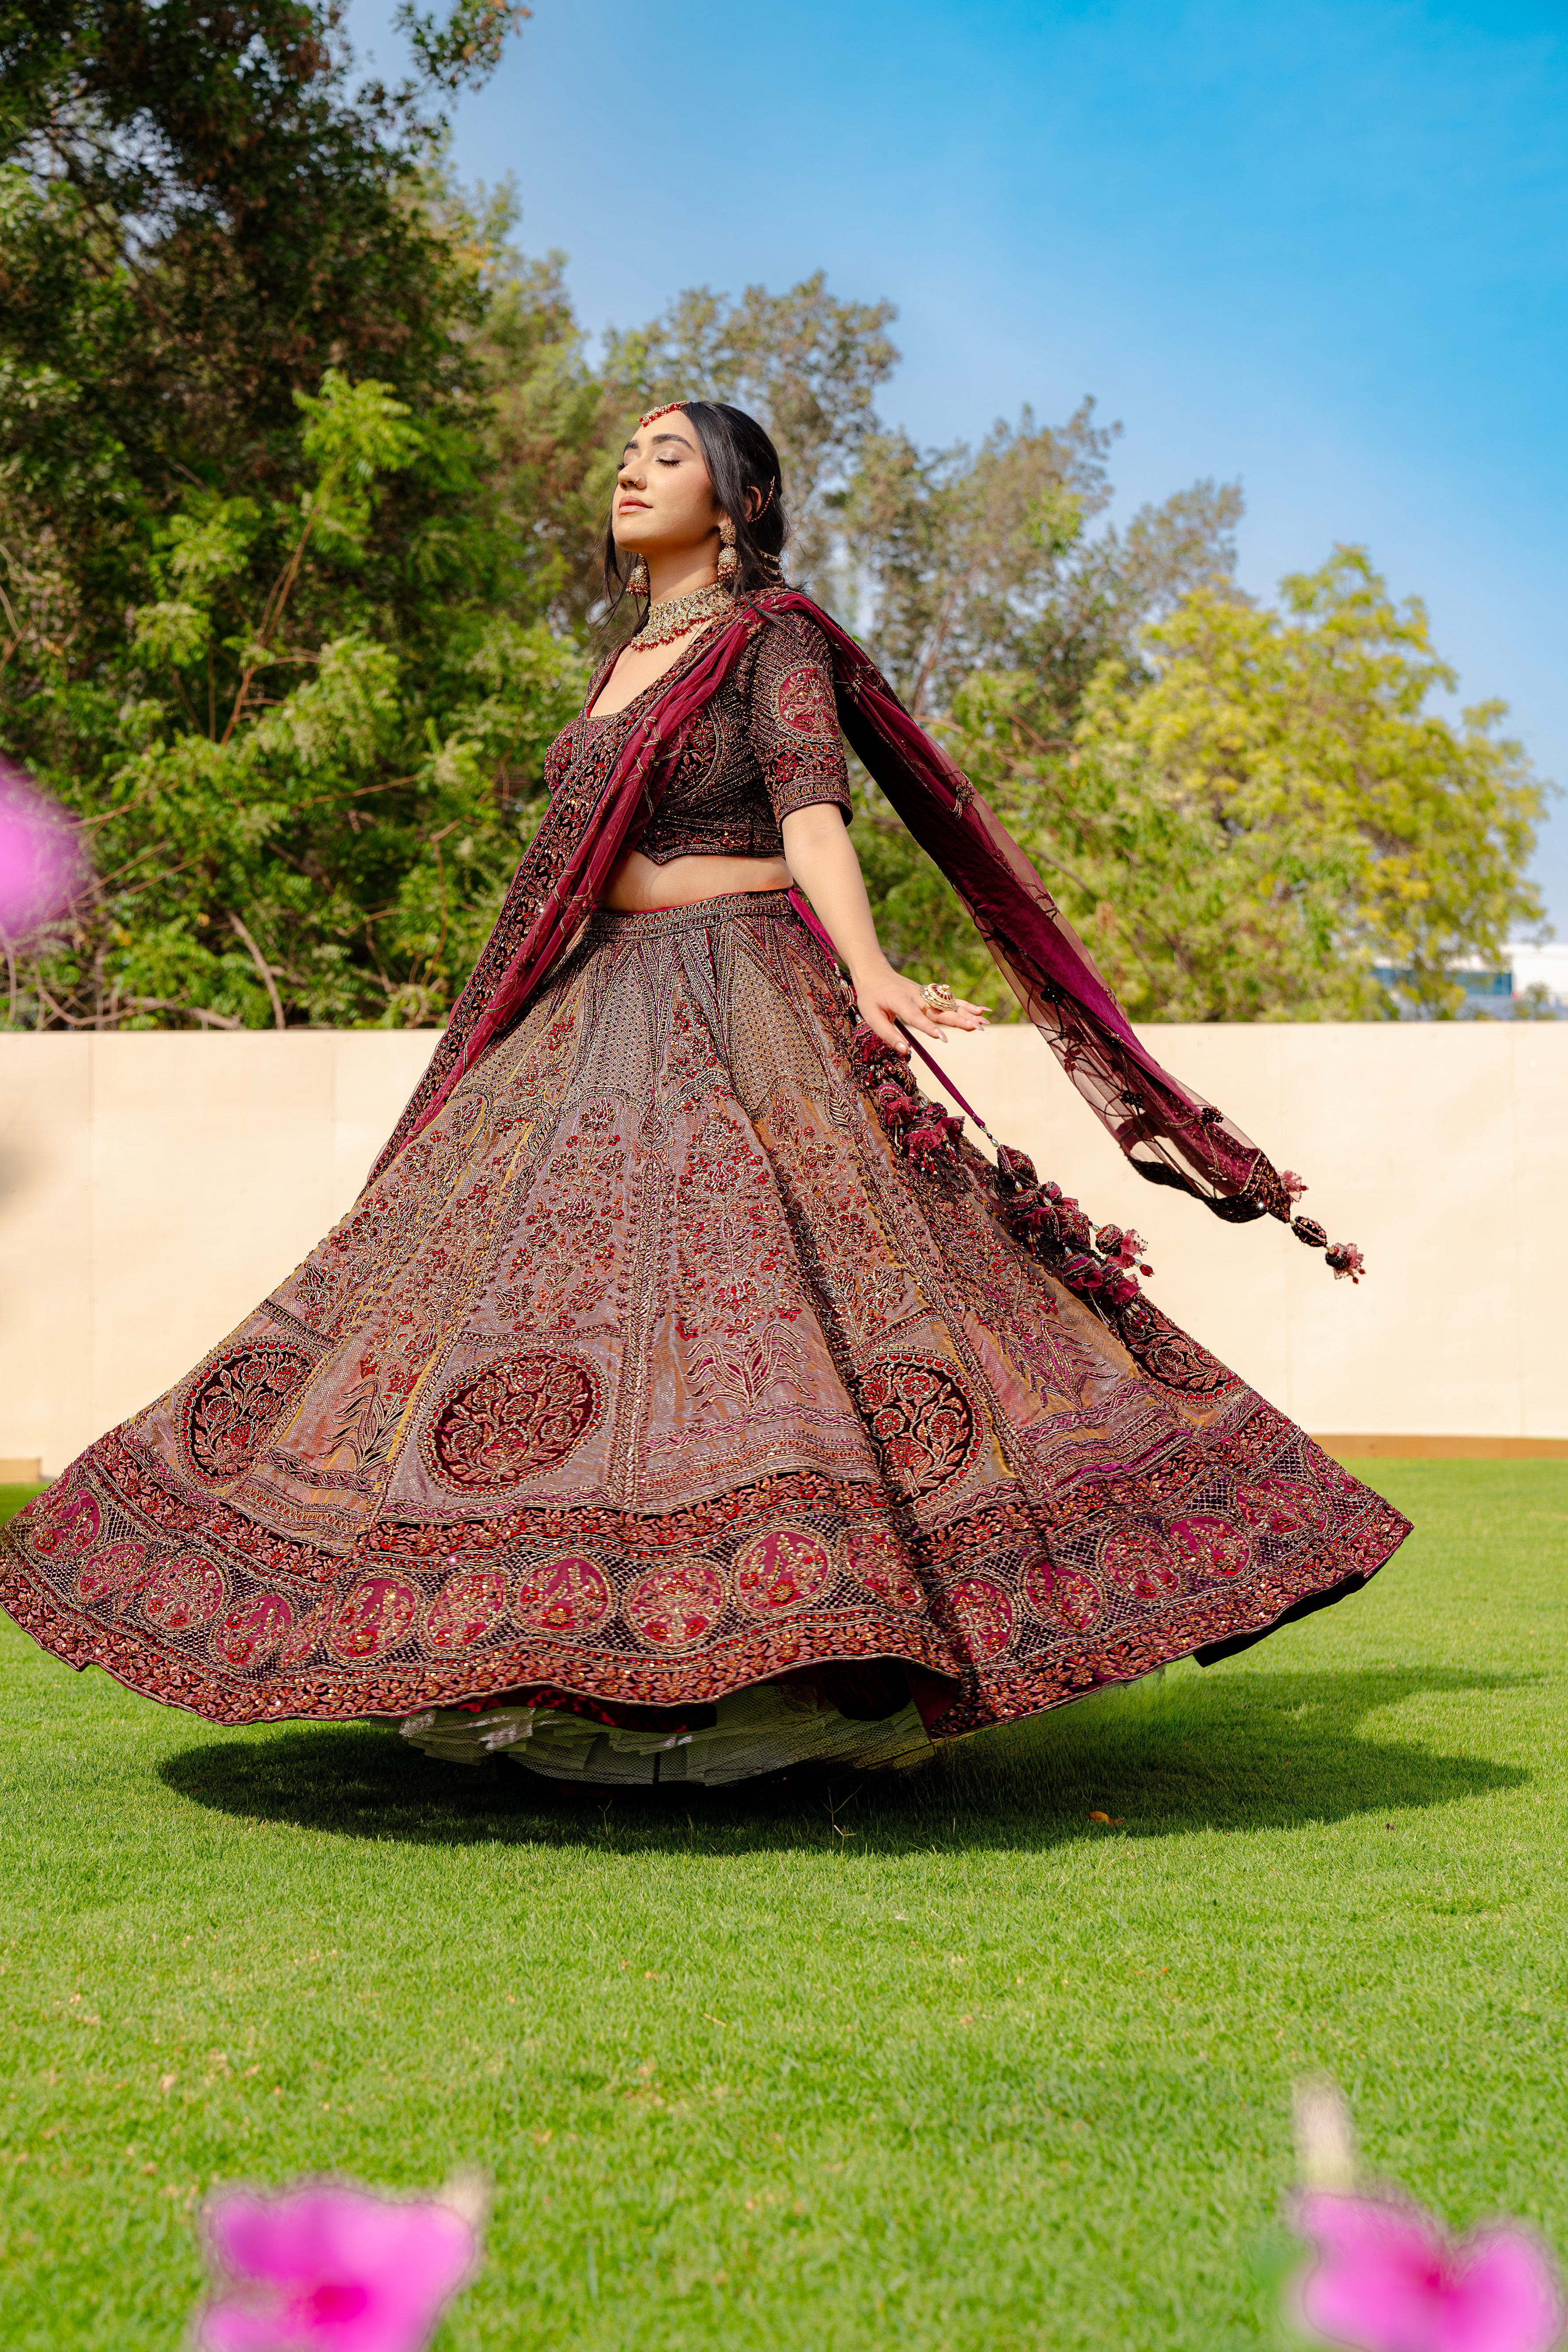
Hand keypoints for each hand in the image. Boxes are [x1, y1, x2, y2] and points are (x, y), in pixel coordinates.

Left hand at [850, 956, 988, 1051]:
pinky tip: (980, 1011)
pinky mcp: (930, 993)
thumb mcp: (872, 1017)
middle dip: (958, 1019)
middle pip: (939, 1009)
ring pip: (948, 1003)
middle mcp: (916, 996)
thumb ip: (888, 1035)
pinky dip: (965, 1004)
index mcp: (900, 1002)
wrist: (875, 972)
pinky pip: (949, 999)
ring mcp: (925, 993)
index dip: (928, 1027)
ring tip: (983, 1021)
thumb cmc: (871, 998)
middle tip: (974, 1028)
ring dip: (967, 1012)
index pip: (916, 1016)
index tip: (942, 1038)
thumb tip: (905, 1051)